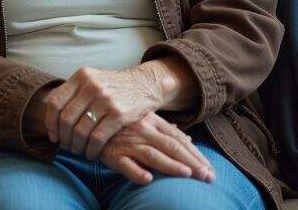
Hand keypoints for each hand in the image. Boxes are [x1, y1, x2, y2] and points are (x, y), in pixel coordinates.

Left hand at [41, 64, 173, 155]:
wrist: (145, 84)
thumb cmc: (114, 86)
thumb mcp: (92, 80)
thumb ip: (73, 92)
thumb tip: (50, 115)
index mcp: (81, 76)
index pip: (55, 102)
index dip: (50, 122)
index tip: (53, 135)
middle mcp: (91, 86)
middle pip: (66, 119)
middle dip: (64, 137)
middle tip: (67, 146)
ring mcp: (105, 99)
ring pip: (81, 130)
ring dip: (77, 146)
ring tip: (78, 151)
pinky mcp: (119, 114)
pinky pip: (97, 138)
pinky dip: (91, 149)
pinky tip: (91, 153)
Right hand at [99, 112, 214, 184]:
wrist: (88, 118)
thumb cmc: (120, 122)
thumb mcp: (143, 118)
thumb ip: (165, 128)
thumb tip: (188, 138)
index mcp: (152, 120)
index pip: (178, 138)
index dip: (195, 153)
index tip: (209, 168)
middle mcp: (142, 130)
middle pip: (171, 147)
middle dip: (192, 162)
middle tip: (208, 176)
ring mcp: (127, 142)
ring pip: (152, 155)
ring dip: (171, 166)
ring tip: (187, 175)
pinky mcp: (111, 154)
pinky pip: (125, 164)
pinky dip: (136, 172)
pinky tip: (148, 180)